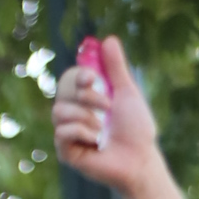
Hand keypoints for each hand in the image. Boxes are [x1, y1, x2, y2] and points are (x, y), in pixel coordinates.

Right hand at [53, 33, 161, 198]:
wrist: (139, 159)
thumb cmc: (136, 129)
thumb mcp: (127, 92)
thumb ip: (116, 68)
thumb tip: (108, 39)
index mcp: (87, 98)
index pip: (70, 78)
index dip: (77, 74)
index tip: (92, 77)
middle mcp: (75, 113)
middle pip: (62, 91)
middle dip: (86, 96)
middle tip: (107, 106)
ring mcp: (68, 133)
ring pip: (59, 111)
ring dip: (86, 117)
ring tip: (103, 129)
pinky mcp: (65, 151)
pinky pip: (62, 132)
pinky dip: (82, 133)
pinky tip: (97, 143)